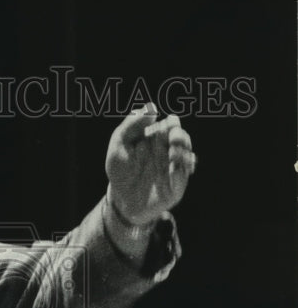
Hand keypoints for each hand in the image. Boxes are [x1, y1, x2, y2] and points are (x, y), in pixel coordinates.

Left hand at [106, 102, 196, 224]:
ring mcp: (173, 169)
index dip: (172, 123)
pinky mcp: (175, 186)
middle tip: (172, 137)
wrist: (119, 198)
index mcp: (157, 139)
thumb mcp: (119, 144)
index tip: (168, 122)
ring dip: (183, 151)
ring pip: (187, 155)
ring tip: (172, 152)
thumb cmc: (120, 170)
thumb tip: (152, 108)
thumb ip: (132, 124)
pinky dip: (182, 169)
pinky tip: (173, 167)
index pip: (172, 124)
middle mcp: (168, 152)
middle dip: (179, 136)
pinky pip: (183, 176)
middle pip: (182, 138)